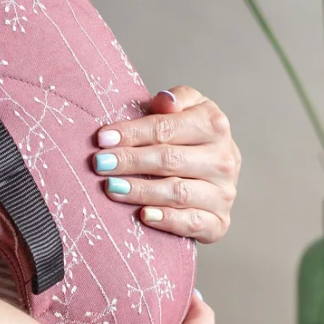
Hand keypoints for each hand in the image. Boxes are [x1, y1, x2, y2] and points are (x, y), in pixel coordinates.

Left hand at [92, 85, 240, 242]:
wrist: (215, 169)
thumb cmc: (189, 135)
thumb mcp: (186, 108)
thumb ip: (175, 99)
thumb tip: (165, 101)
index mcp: (215, 125)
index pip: (167, 128)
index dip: (133, 133)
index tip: (103, 138)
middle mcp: (224, 159)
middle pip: (170, 160)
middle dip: (130, 161)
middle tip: (100, 164)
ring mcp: (223, 193)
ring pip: (178, 193)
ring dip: (141, 191)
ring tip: (111, 187)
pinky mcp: (220, 222)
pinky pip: (193, 224)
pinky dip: (168, 220)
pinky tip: (143, 216)